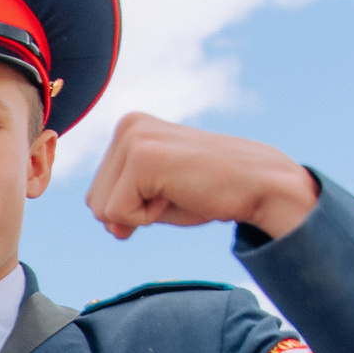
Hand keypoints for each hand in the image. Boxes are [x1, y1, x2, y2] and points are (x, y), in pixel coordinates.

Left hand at [85, 114, 317, 241]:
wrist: (259, 185)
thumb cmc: (209, 192)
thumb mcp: (153, 197)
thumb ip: (121, 207)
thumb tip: (108, 226)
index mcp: (128, 129)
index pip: (97, 195)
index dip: (132, 208)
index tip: (170, 189)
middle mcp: (126, 126)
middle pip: (94, 203)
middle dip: (133, 212)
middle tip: (177, 190)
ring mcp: (134, 138)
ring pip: (102, 211)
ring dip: (141, 215)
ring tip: (178, 189)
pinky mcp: (143, 157)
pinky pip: (118, 214)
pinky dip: (148, 218)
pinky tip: (179, 192)